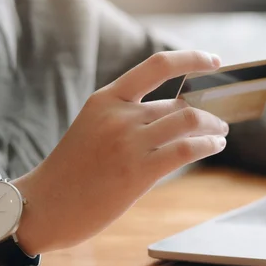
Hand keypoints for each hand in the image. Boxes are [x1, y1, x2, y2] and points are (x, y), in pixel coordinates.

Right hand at [12, 50, 228, 254]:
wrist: (45, 206)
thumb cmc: (74, 169)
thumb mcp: (95, 126)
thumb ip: (131, 115)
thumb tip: (181, 113)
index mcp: (107, 98)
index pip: (158, 65)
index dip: (191, 59)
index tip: (214, 61)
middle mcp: (119, 115)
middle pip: (180, 103)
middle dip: (209, 111)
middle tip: (221, 120)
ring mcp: (128, 142)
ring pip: (190, 120)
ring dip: (214, 126)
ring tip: (220, 133)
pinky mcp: (139, 171)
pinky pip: (188, 149)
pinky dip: (210, 144)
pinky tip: (215, 146)